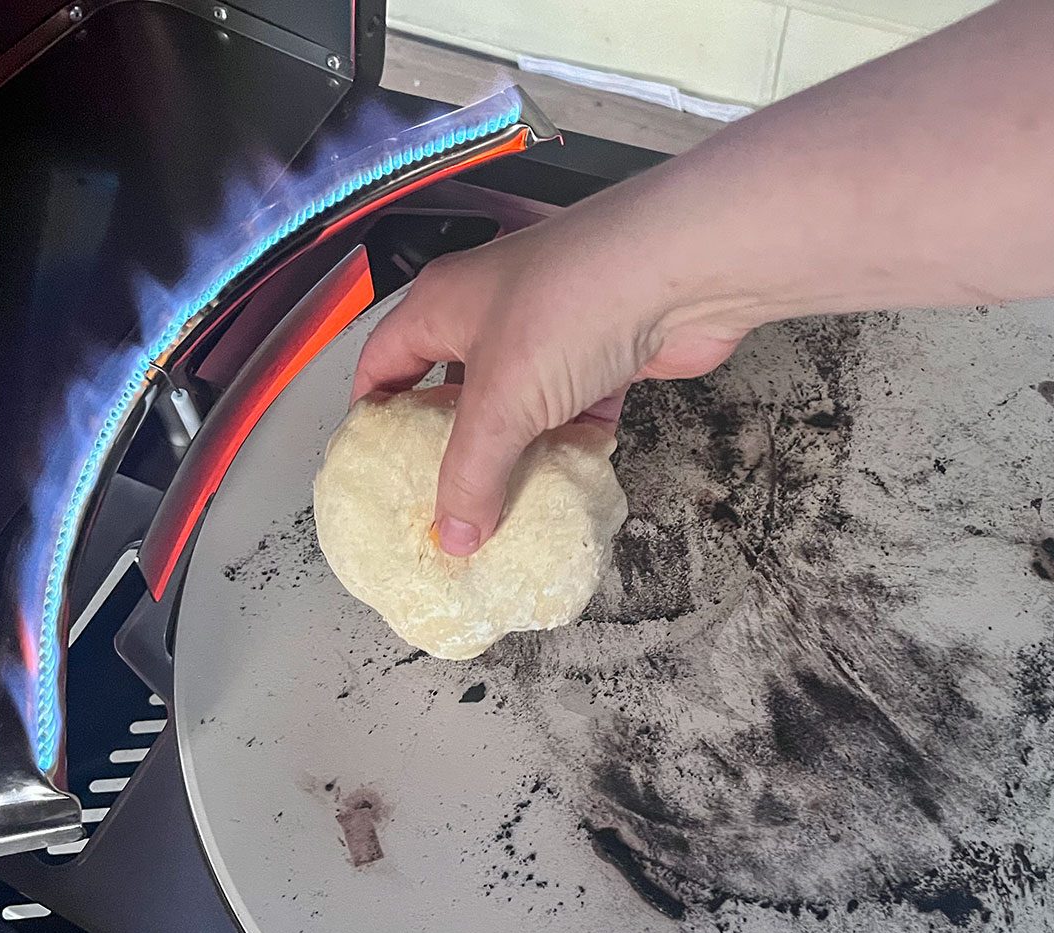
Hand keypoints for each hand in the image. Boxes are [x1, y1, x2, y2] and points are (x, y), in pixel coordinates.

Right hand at [350, 206, 750, 554]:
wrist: (681, 273)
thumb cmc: (571, 304)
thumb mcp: (499, 401)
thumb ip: (470, 474)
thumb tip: (453, 537)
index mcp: (442, 306)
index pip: (384, 363)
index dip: (372, 416)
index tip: (372, 471)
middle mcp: (490, 315)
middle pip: (453, 394)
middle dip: (450, 451)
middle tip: (441, 508)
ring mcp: (550, 334)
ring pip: (518, 410)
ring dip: (514, 456)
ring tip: (499, 513)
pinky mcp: (603, 355)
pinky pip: (574, 413)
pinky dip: (570, 447)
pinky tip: (564, 487)